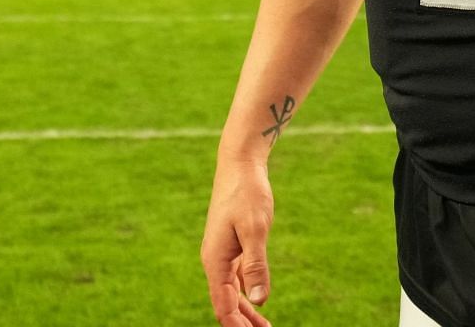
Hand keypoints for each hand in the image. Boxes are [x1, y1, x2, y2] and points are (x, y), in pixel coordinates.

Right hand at [201, 158, 275, 326]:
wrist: (240, 164)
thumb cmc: (247, 193)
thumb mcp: (255, 229)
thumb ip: (256, 265)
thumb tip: (259, 300)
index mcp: (215, 260)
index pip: (223, 304)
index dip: (236, 325)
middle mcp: (215, 260)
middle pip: (226, 303)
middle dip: (241, 323)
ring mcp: (222, 254)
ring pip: (231, 292)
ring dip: (246, 311)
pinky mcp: (232, 246)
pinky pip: (236, 278)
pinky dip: (247, 293)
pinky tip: (257, 301)